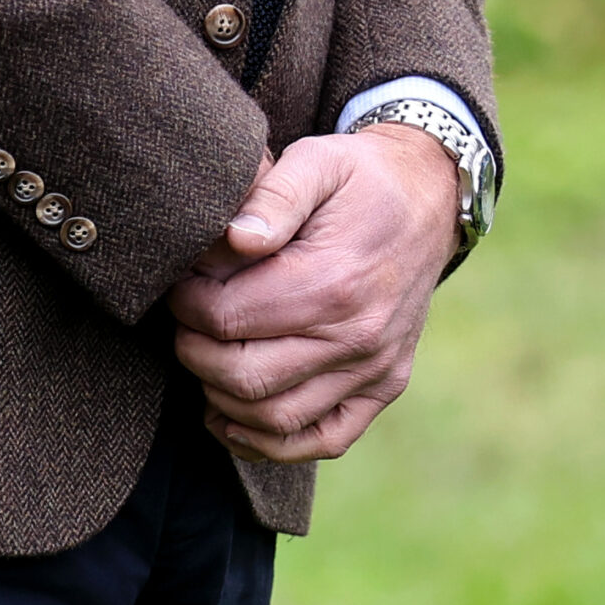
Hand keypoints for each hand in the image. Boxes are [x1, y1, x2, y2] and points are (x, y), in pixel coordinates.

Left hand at [168, 125, 459, 463]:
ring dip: (221, 398)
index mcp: (333, 279)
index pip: (229, 318)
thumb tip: (234, 238)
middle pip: (244, 376)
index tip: (177, 284)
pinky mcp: (384, 388)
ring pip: (276, 419)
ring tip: (201, 360)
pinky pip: (323, 440)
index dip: (186, 305)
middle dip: (193, 353)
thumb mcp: (316, 160)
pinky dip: (270, 444)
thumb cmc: (357, 176)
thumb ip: (272, 195)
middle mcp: (357, 335)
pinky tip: (232, 419)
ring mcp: (374, 369)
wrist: (427, 197)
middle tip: (180, 323)